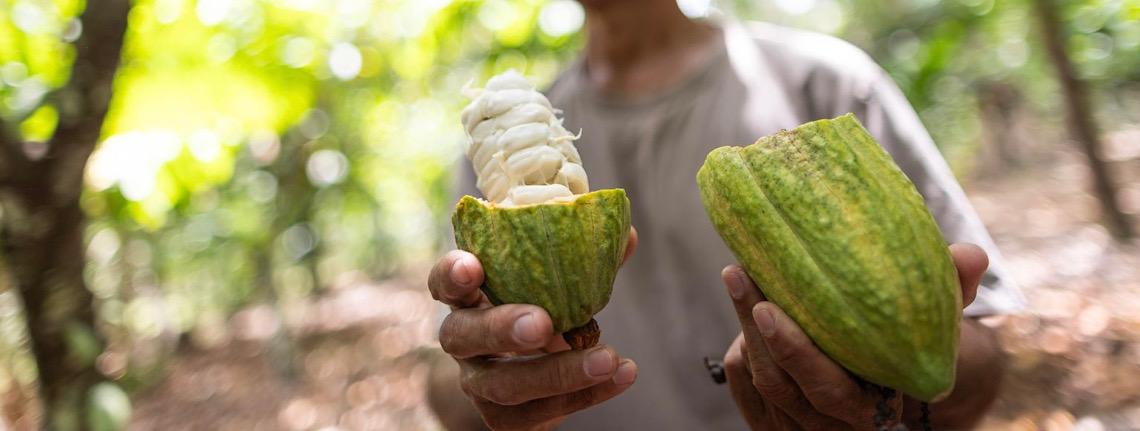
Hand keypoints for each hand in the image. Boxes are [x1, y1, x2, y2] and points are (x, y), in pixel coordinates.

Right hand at [428, 228, 639, 429]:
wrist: (533, 376)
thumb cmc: (543, 309)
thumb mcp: (554, 283)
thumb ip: (584, 259)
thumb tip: (627, 236)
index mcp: (467, 297)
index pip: (444, 283)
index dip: (452, 274)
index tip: (473, 265)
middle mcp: (462, 340)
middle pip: (462, 336)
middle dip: (501, 328)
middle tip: (543, 324)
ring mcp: (478, 382)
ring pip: (504, 385)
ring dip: (559, 374)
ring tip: (608, 359)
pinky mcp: (502, 417)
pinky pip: (538, 413)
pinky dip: (585, 396)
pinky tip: (622, 376)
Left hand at [721, 243, 988, 429]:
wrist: (896, 375)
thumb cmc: (915, 339)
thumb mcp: (940, 318)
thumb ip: (954, 288)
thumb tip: (971, 256)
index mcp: (875, 409)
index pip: (828, 390)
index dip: (796, 353)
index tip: (769, 307)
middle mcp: (833, 424)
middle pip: (782, 385)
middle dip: (758, 330)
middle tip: (742, 274)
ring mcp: (799, 424)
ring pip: (759, 381)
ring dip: (745, 329)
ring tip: (739, 275)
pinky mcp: (771, 417)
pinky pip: (742, 384)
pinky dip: (741, 345)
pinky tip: (744, 304)